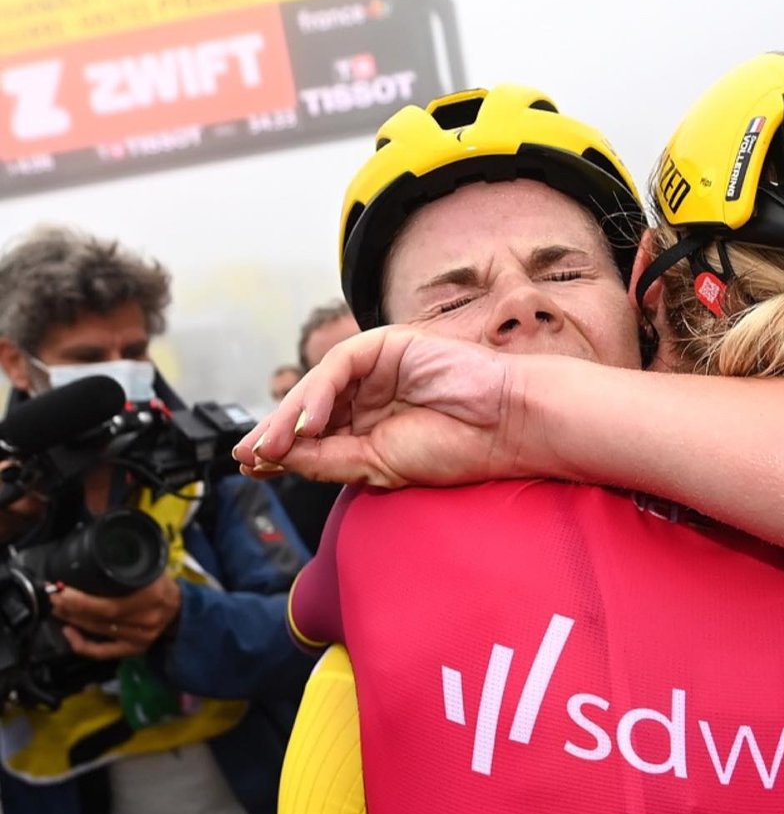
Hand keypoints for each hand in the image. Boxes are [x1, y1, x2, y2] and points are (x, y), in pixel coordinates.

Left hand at [50, 572, 181, 659]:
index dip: (82, 601)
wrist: (182, 610)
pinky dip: (82, 644)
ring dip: (73, 619)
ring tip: (58, 608)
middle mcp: (146, 621)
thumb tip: (93, 563)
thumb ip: (129, 570)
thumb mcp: (152, 571)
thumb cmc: (164, 587)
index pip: (111, 605)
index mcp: (153, 598)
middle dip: (72, 607)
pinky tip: (69, 632)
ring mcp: (140, 638)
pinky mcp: (134, 649)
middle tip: (54, 596)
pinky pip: (103, 652)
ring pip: (98, 631)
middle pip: (100, 618)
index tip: (63, 591)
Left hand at [234, 327, 524, 489]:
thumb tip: (274, 458)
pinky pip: (340, 366)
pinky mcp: (387, 344)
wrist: (506, 428)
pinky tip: (308, 423)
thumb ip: (329, 459)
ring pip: (318, 387)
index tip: (252, 469)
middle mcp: (369, 393)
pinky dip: (319, 395)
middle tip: (246, 457)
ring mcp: (377, 367)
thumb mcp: (378, 465)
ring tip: (270, 447)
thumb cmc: (456, 448)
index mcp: (370, 424)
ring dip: (289, 417)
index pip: (314, 435)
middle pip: (308, 409)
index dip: (281, 450)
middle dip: (274, 433)